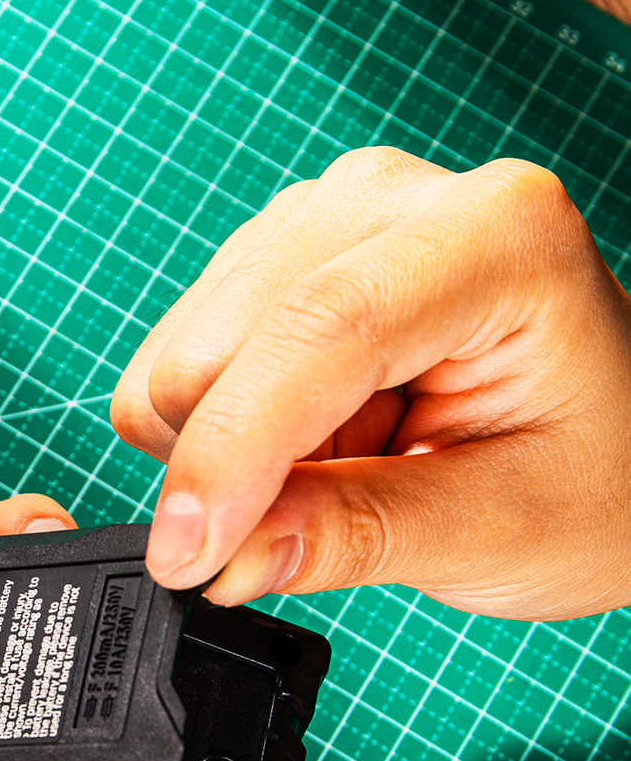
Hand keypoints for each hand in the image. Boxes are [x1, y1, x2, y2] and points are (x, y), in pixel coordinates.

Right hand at [111, 147, 630, 618]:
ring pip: (176, 361)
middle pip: (213, 347)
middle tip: (318, 520)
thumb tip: (225, 560)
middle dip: (225, 468)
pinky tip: (310, 440)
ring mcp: (321, 221)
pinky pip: (173, 368)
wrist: (610, 441)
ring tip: (342, 466)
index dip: (230, 451)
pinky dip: (214, 434)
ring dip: (224, 453)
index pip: (318, 331)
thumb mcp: (498, 531)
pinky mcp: (271, 260)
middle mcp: (392, 200)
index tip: (185, 558)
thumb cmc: (593, 476)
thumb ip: (356, 538)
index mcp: (493, 235)